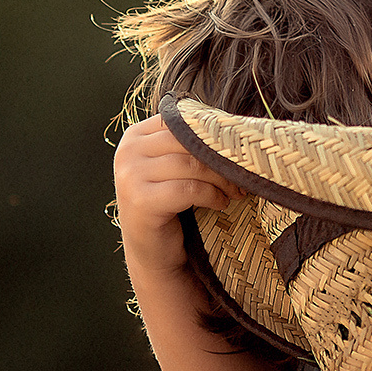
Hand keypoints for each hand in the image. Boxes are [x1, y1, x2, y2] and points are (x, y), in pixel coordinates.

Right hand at [113, 113, 245, 275]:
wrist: (152, 250)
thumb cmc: (170, 201)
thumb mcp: (175, 165)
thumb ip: (190, 140)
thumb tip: (235, 122)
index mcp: (135, 135)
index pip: (182, 120)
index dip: (214, 132)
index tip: (239, 147)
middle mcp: (127, 151)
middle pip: (188, 140)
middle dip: (221, 156)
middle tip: (244, 171)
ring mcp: (129, 176)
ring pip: (191, 164)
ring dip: (221, 178)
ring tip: (235, 190)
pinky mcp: (140, 201)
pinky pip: (189, 189)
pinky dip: (212, 195)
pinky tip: (221, 203)